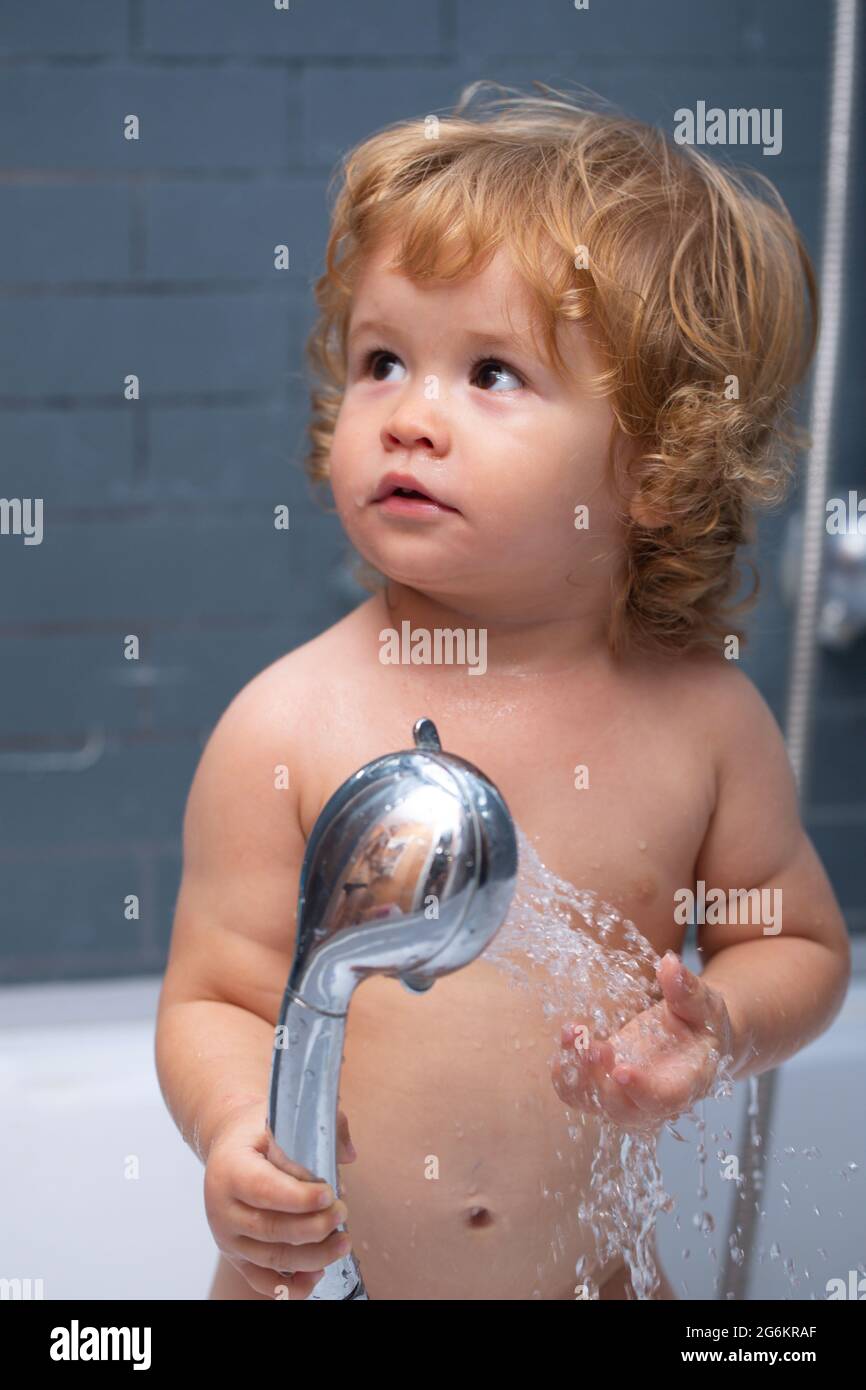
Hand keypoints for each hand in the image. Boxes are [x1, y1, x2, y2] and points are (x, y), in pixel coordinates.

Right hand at [204, 1099, 356, 1298]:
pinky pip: (261, 1281)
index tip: (329, 1193)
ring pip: (272, 1259)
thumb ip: (321, 1124)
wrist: (229, 1148)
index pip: (264, 1189)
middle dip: (314, 1227)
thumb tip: (348, 1154)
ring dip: (313, 1256)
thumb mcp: (284, 1115)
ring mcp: (228, 1237)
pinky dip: (291, 1287)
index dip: (298, 1197)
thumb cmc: (258, 1133)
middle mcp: (223, 1208)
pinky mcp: (236, 1256)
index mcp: (230, 1168)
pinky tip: (318, 1274)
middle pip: (270, 1229)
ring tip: (342, 1242)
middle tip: (342, 1213)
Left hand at [551, 951, 733, 1130]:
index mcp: (687, 1083)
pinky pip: (579, 1091)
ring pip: (594, 1102)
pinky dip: (566, 1072)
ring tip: (570, 1033)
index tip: (621, 1070)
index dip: (643, 1089)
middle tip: (591, 1046)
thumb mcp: (704, 1004)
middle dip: (600, 1081)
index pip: (665, 1098)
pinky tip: (566, 1039)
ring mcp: (626, 1097)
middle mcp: (653, 1100)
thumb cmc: (703, 1023)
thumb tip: (670, 964)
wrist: (694, 1039)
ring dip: (576, 1074)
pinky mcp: (605, 1085)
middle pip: (622, 1108)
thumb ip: (688, 990)